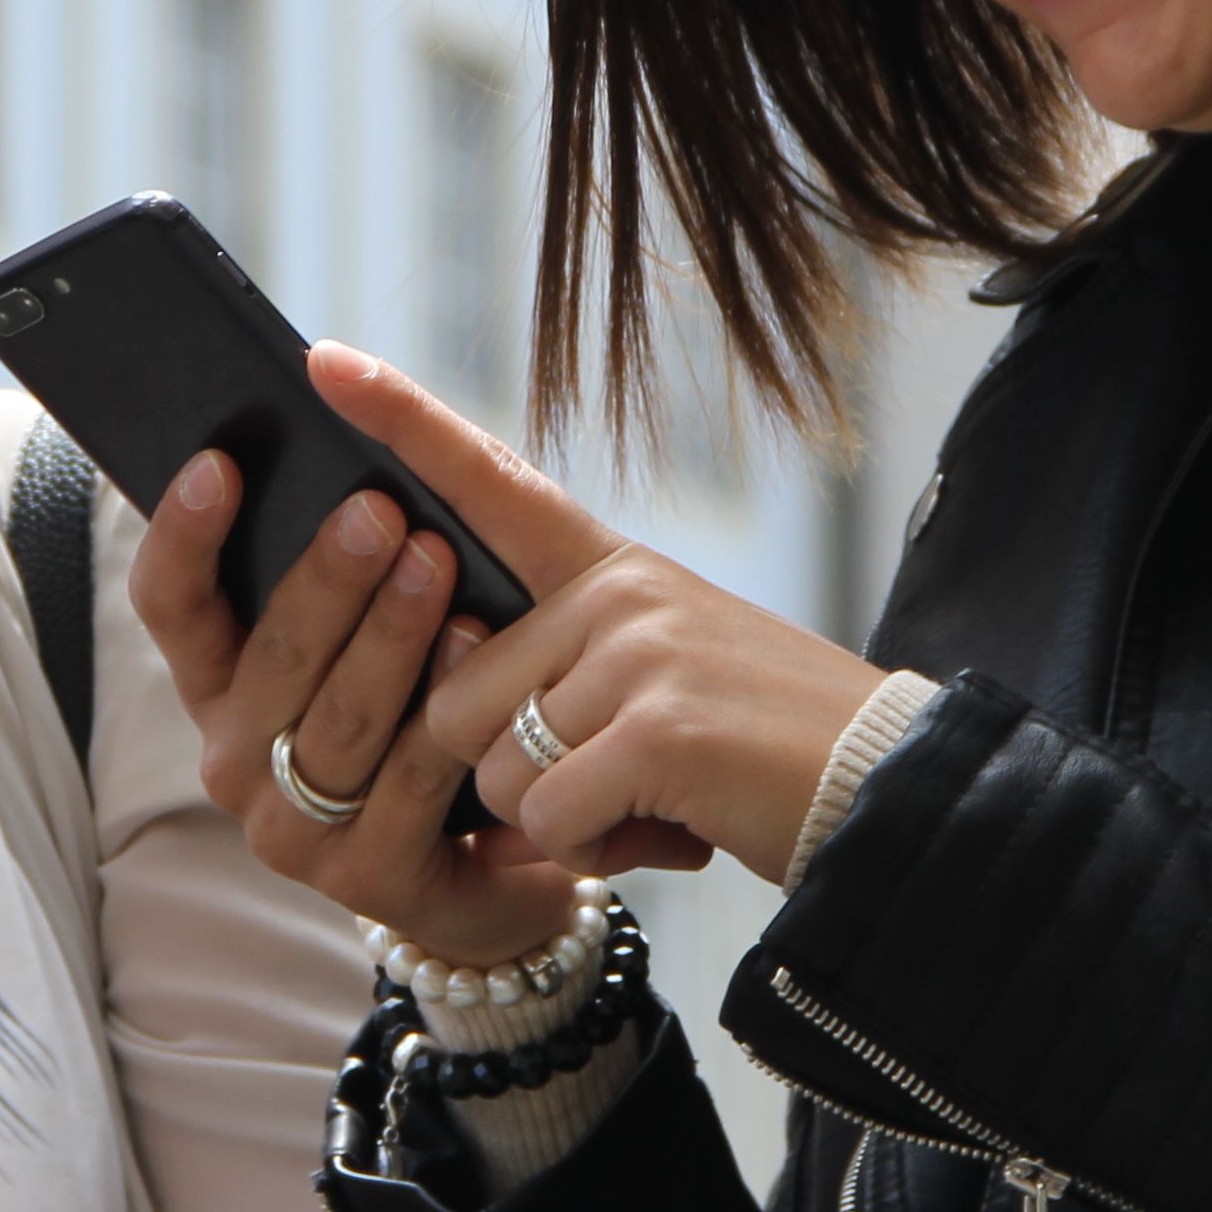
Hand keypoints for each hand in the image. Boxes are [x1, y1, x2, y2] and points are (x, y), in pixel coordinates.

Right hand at [126, 388, 655, 970]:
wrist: (508, 848)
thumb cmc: (433, 703)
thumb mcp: (375, 621)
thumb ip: (346, 542)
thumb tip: (334, 387)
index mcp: (222, 683)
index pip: (170, 605)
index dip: (182, 535)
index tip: (217, 461)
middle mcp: (235, 757)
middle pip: (270, 657)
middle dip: (324, 578)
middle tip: (376, 505)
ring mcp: (293, 827)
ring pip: (337, 717)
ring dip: (388, 636)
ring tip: (436, 560)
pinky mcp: (366, 879)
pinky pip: (404, 783)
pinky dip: (441, 710)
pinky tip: (477, 650)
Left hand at [299, 346, 890, 882]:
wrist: (885, 789)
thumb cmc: (754, 749)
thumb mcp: (657, 680)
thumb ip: (559, 677)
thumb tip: (461, 734)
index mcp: (610, 569)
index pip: (491, 481)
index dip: (403, 421)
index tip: (326, 361)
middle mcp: (616, 593)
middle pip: (454, 697)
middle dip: (510, 772)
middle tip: (612, 784)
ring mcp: (636, 653)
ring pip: (493, 764)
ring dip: (555, 818)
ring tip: (647, 804)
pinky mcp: (653, 728)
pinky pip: (546, 813)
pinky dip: (591, 850)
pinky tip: (662, 829)